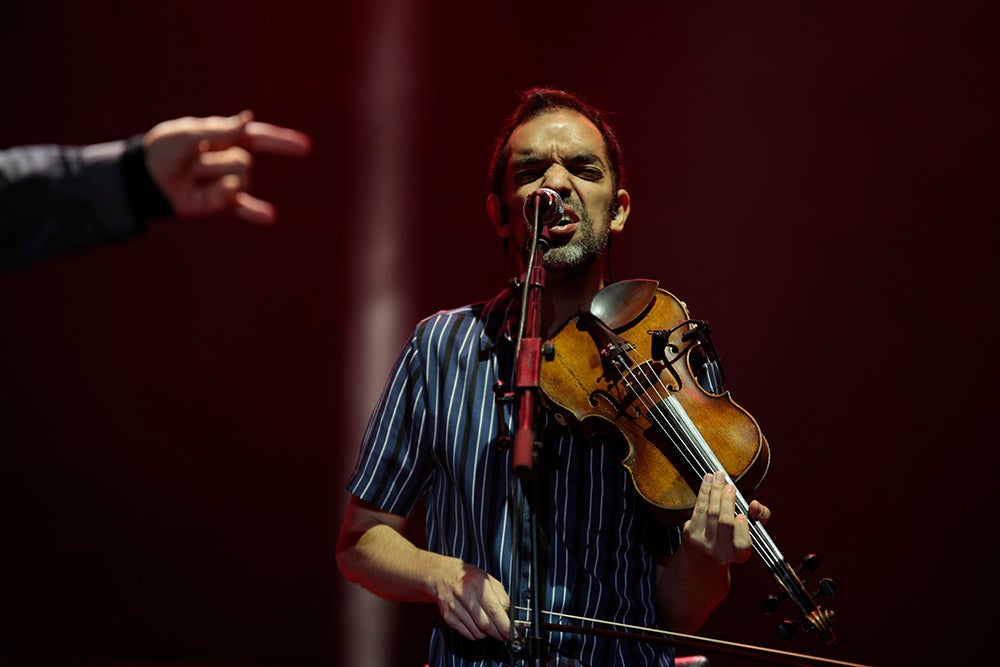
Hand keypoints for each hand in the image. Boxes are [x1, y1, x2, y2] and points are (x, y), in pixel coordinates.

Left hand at [143, 110, 311, 223]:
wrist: (142, 179)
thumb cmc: (162, 151)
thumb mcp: (188, 134)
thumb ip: (220, 130)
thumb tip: (249, 121)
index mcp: (223, 138)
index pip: (258, 138)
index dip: (281, 142)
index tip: (306, 147)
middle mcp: (229, 160)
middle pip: (243, 161)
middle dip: (219, 162)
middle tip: (191, 164)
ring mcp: (227, 183)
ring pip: (238, 181)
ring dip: (214, 179)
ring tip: (192, 179)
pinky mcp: (220, 204)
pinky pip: (240, 207)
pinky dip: (255, 213)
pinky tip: (271, 217)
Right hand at [433, 559, 511, 641]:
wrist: (443, 576)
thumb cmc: (469, 578)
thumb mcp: (489, 579)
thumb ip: (501, 596)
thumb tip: (509, 615)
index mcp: (477, 583)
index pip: (493, 609)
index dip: (504, 624)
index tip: (512, 632)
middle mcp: (464, 595)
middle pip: (485, 623)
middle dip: (499, 633)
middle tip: (506, 635)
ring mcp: (454, 607)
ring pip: (477, 632)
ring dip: (488, 634)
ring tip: (492, 627)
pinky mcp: (449, 618)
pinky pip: (468, 634)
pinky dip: (477, 634)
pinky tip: (480, 627)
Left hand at [684, 471, 771, 565]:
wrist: (704, 552)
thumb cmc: (733, 536)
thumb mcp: (750, 530)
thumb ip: (759, 517)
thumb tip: (755, 505)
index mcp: (739, 555)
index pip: (742, 544)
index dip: (741, 529)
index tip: (741, 515)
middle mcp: (721, 553)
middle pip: (724, 523)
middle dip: (727, 501)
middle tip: (730, 486)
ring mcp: (704, 544)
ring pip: (710, 512)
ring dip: (714, 491)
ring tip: (718, 476)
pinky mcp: (691, 534)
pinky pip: (699, 509)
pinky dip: (704, 492)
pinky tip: (708, 481)